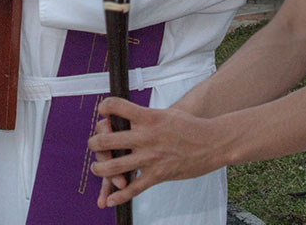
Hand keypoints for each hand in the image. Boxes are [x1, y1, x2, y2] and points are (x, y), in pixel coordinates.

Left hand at [88, 97, 228, 208]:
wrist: (212, 142)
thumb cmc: (190, 126)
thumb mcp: (166, 113)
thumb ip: (146, 116)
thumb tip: (129, 116)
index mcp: (147, 117)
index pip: (116, 107)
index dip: (104, 107)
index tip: (102, 111)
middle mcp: (145, 137)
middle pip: (106, 140)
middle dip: (94, 143)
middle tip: (93, 144)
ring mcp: (150, 158)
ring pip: (114, 167)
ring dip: (99, 169)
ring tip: (96, 168)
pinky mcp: (157, 175)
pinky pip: (133, 188)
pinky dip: (119, 195)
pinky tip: (110, 199)